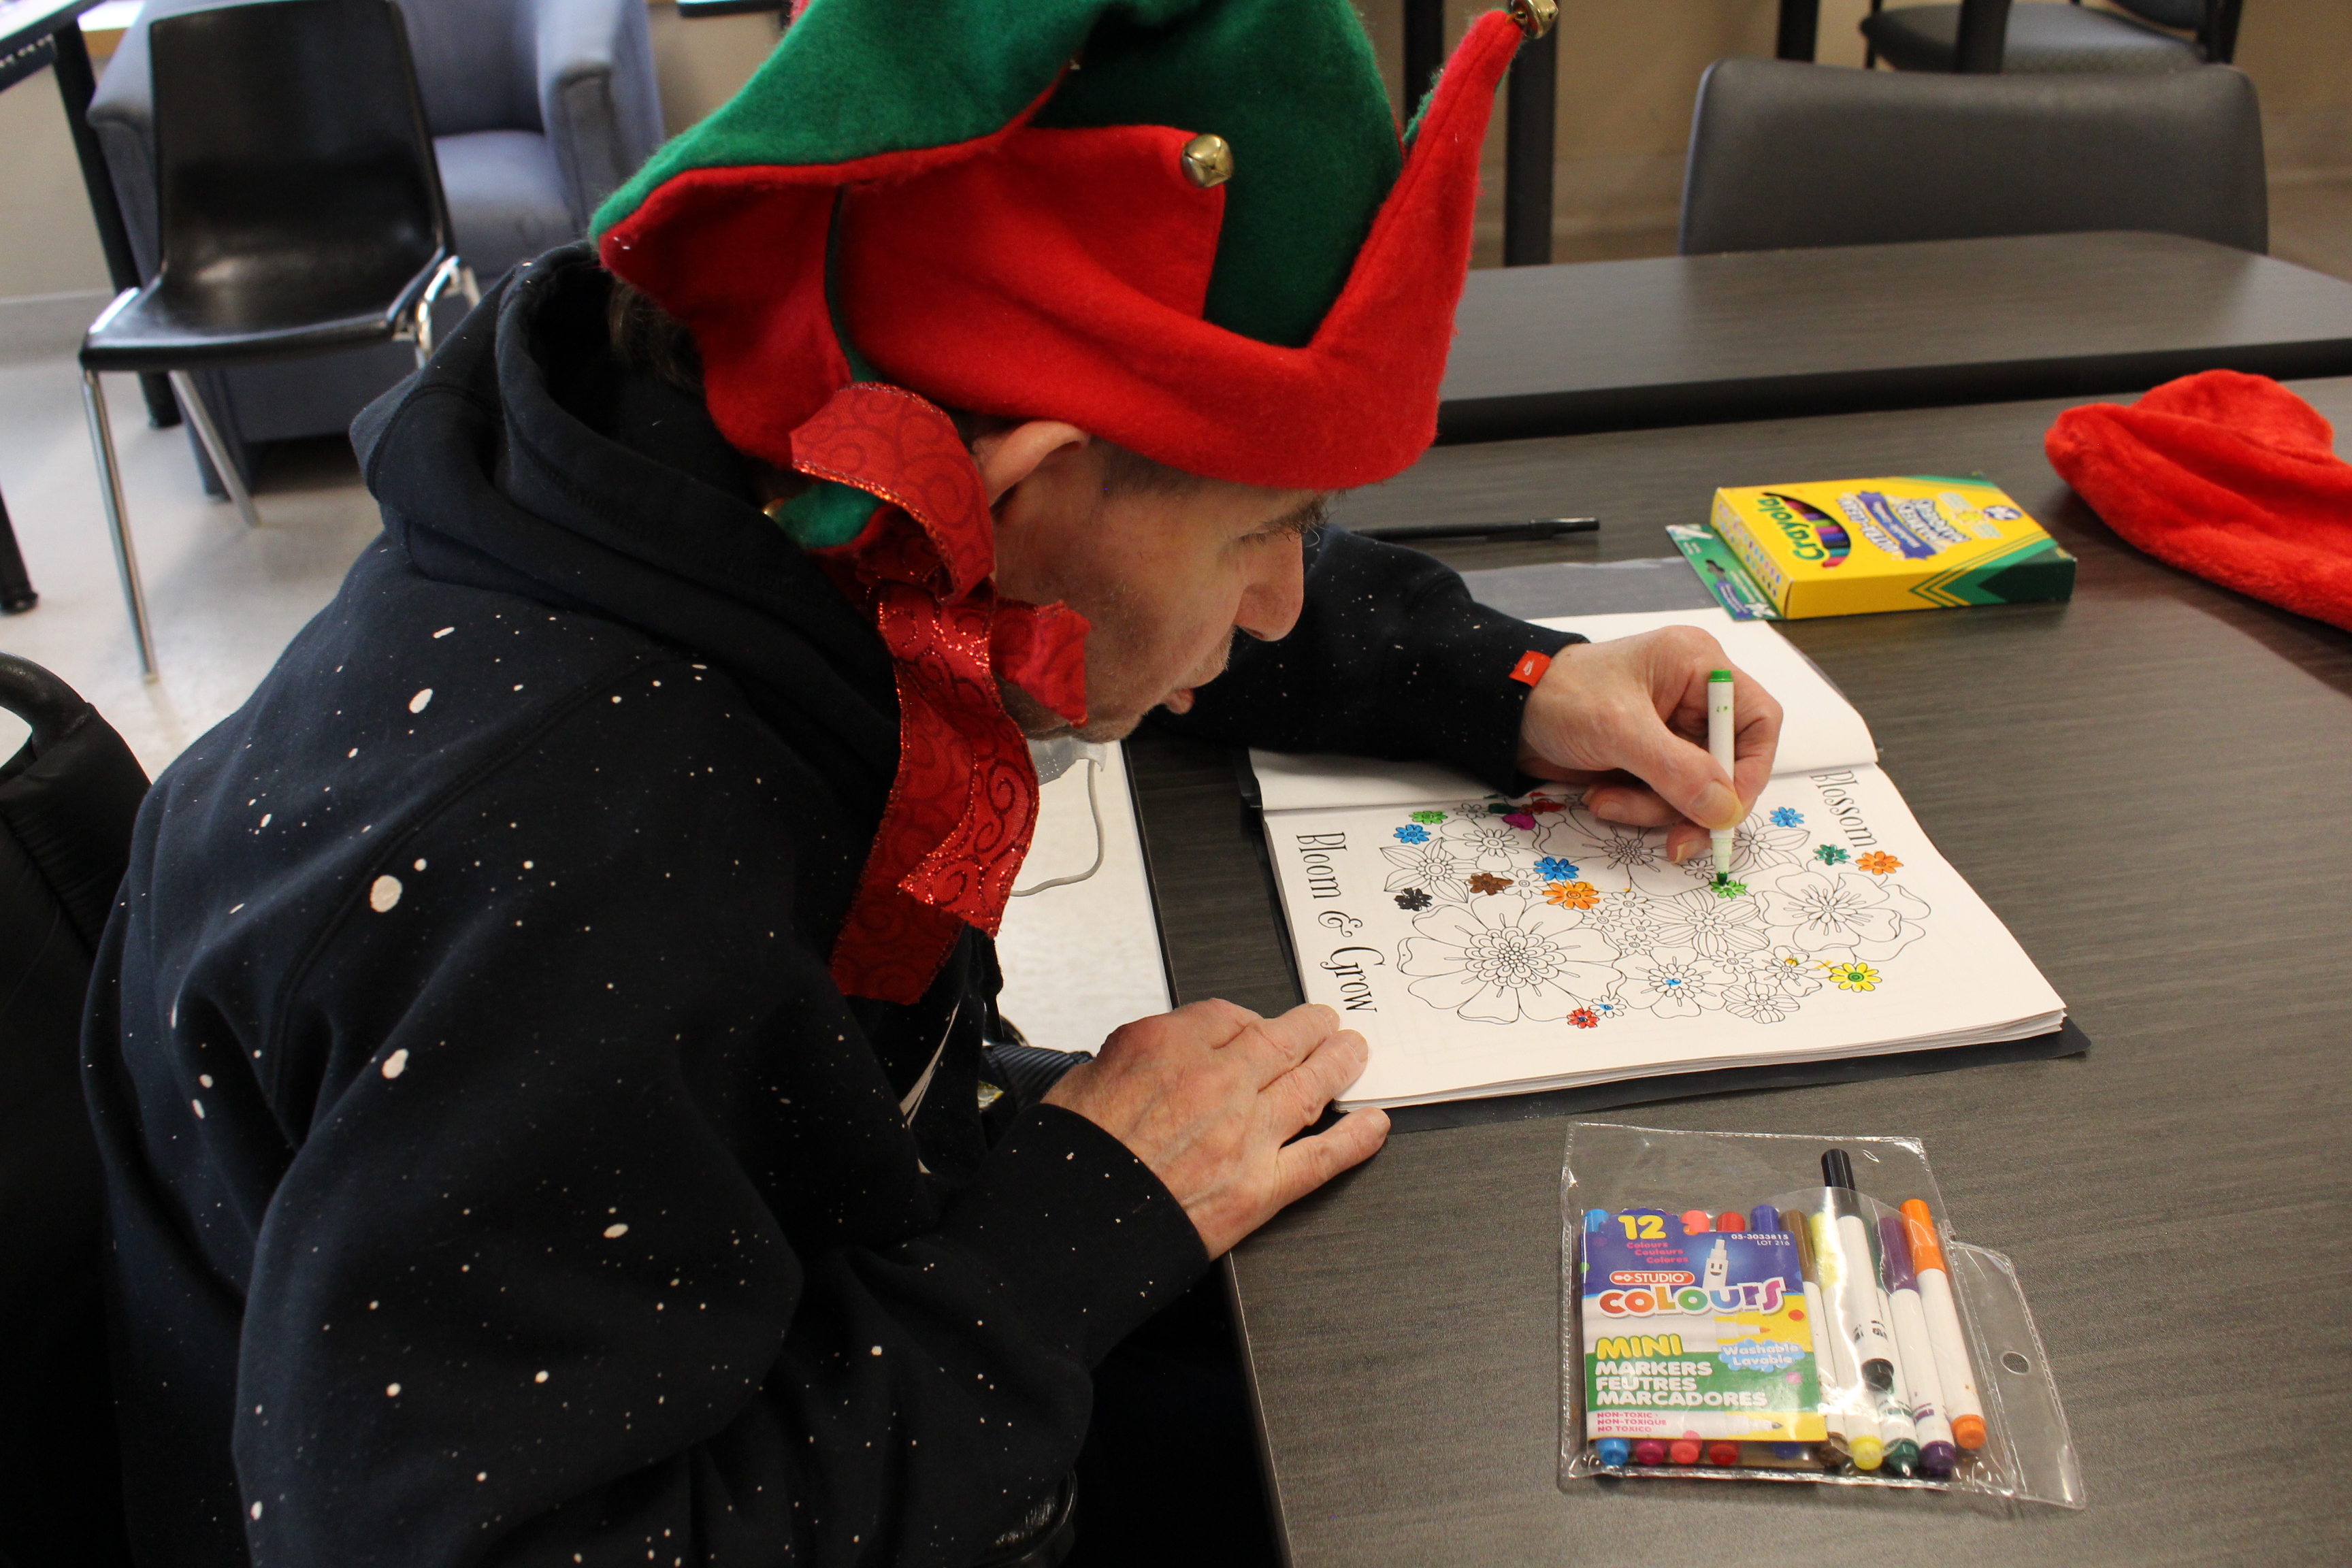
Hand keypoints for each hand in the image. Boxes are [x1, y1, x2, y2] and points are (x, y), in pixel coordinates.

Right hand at [1044, 1001, 1387, 1257]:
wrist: (1069, 1229)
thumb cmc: (1069, 1159)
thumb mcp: (1084, 1077)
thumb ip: (1133, 1057)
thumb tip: (1157, 1056)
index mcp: (1165, 1047)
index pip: (1228, 1014)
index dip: (1249, 1017)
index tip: (1256, 1023)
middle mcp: (1215, 1083)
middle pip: (1280, 1041)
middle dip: (1309, 1029)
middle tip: (1325, 1024)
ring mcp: (1244, 1135)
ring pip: (1310, 1086)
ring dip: (1340, 1065)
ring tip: (1354, 1053)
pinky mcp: (1259, 1189)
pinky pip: (1321, 1158)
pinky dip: (1355, 1140)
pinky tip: (1373, 1126)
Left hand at [1516, 628, 1783, 862]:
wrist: (1504, 711)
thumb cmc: (1559, 696)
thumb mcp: (1619, 730)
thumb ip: (1675, 769)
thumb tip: (1724, 809)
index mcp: (1699, 666)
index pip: (1757, 719)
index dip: (1750, 768)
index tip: (1726, 809)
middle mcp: (1693, 697)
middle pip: (1727, 765)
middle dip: (1696, 804)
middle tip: (1676, 841)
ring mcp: (1671, 730)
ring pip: (1694, 790)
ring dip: (1654, 808)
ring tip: (1606, 801)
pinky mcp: (1648, 758)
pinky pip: (1665, 796)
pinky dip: (1638, 806)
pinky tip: (1601, 798)